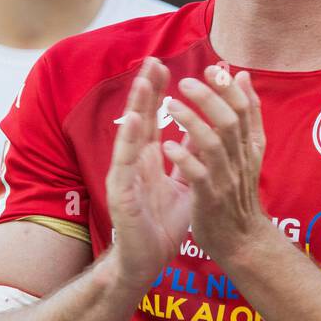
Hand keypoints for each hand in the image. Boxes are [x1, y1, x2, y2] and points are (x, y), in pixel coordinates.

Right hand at [106, 58, 191, 283]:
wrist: (147, 261)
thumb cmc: (161, 224)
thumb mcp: (183, 182)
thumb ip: (187, 156)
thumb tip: (200, 128)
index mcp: (149, 158)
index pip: (154, 118)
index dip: (159, 92)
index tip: (166, 64)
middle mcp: (134, 161)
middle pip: (139, 118)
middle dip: (146, 89)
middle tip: (152, 60)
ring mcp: (125, 175)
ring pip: (129, 135)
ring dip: (136, 107)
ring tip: (143, 82)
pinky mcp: (121, 193)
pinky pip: (125, 163)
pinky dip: (128, 140)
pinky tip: (133, 121)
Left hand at [161, 67, 269, 265]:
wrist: (242, 241)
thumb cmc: (240, 192)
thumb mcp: (250, 151)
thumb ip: (249, 114)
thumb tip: (243, 76)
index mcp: (249, 147)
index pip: (244, 110)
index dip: (227, 88)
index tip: (211, 69)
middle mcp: (240, 160)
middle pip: (230, 122)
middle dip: (208, 99)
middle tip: (184, 81)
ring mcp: (225, 180)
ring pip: (213, 145)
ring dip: (192, 122)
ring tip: (171, 105)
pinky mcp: (209, 200)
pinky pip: (198, 176)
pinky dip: (184, 158)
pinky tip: (168, 145)